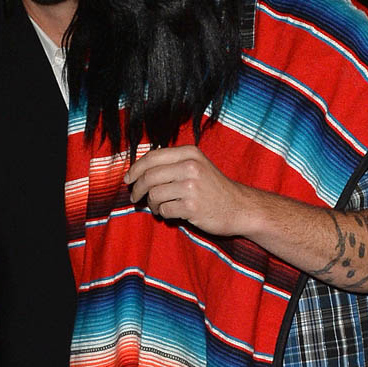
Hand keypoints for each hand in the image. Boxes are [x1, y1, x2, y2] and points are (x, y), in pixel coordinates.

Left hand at [125, 145, 243, 235]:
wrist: (239, 207)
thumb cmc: (214, 188)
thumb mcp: (197, 166)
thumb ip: (172, 163)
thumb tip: (138, 170)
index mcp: (190, 153)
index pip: (152, 157)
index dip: (135, 169)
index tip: (128, 179)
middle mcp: (191, 166)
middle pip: (149, 176)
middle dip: (137, 189)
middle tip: (135, 198)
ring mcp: (192, 186)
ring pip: (154, 195)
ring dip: (152, 204)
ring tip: (158, 208)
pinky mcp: (192, 206)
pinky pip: (164, 210)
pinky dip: (163, 214)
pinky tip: (170, 214)